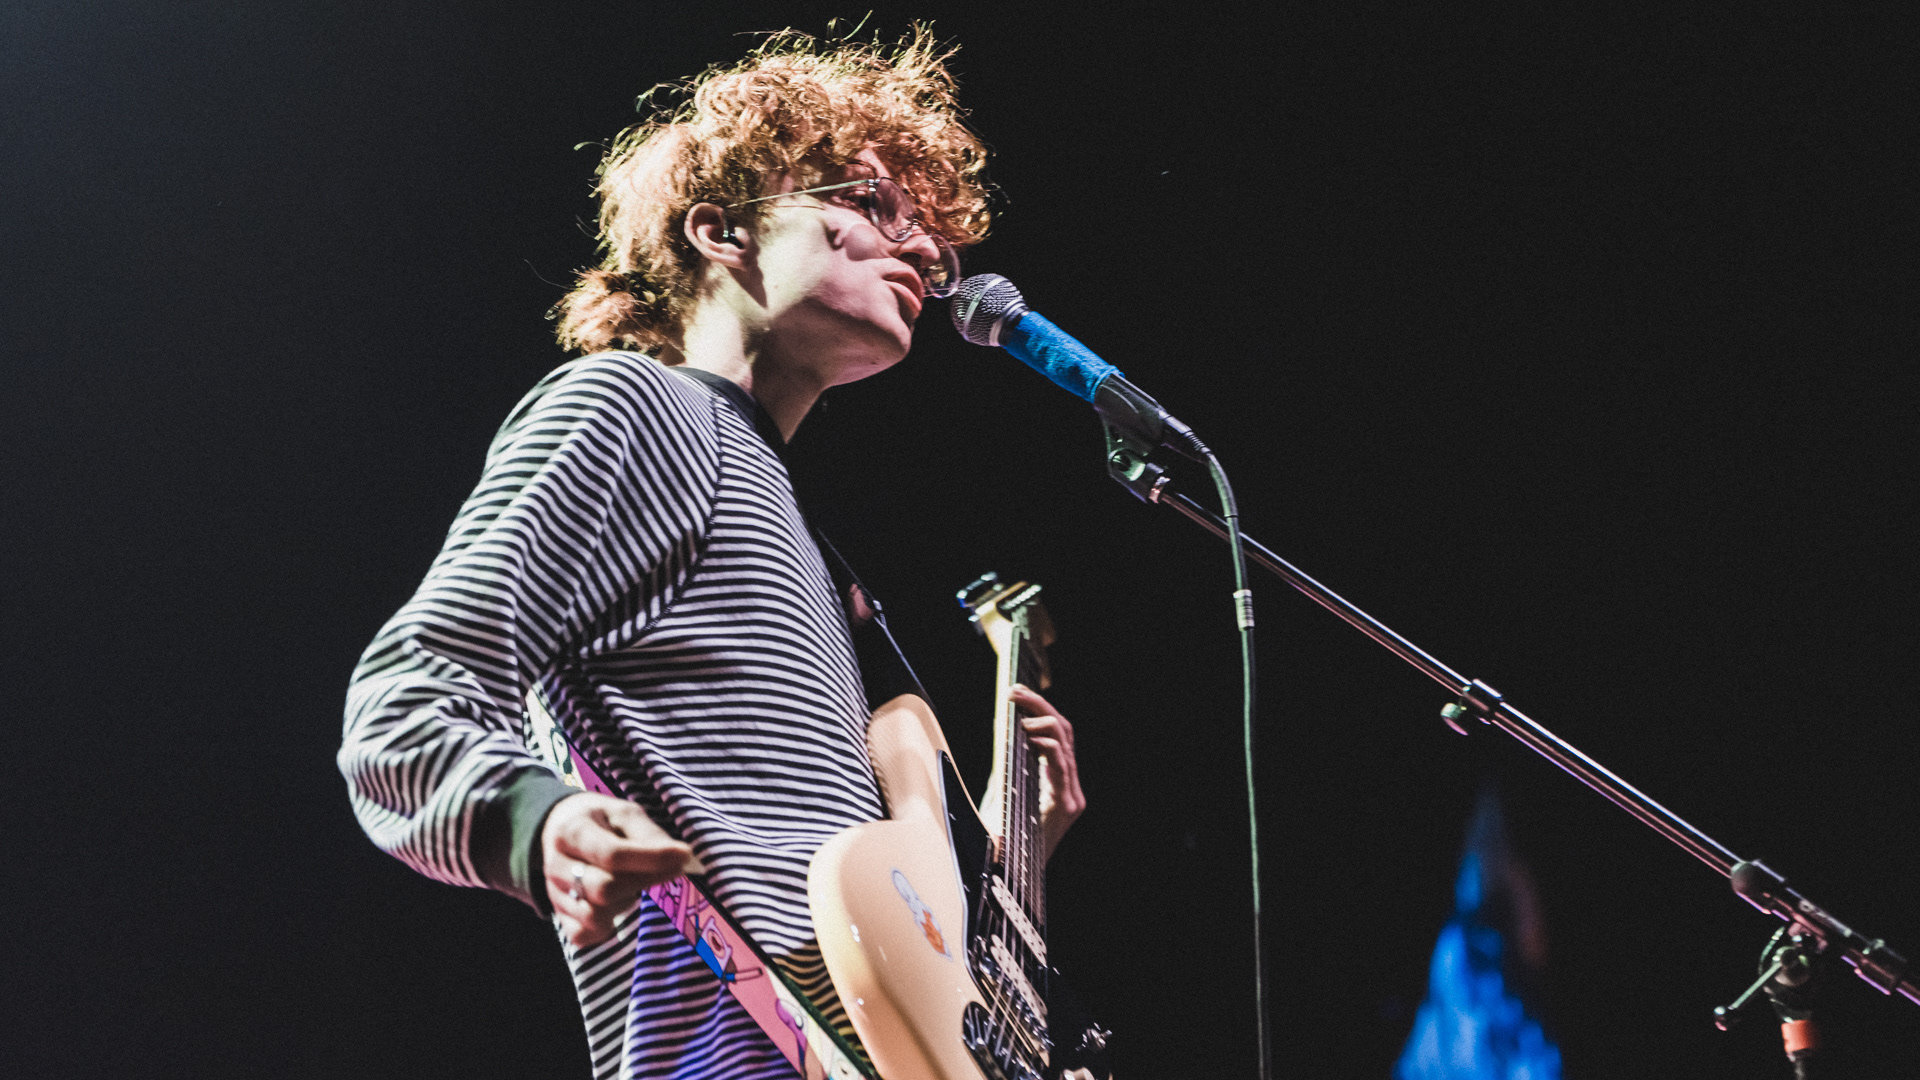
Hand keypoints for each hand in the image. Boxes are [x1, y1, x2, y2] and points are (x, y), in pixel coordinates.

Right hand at [542, 792, 694, 946]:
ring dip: (624, 902)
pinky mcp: (561, 918)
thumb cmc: (600, 821)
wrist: (558, 831)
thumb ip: (650, 836)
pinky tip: (615, 904)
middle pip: (604, 889)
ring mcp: (555, 895)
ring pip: (595, 916)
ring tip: (630, 883)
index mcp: (572, 831)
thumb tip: (685, 859)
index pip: (611, 854)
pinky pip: (585, 935)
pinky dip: (606, 926)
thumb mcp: (624, 814)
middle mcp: (556, 865)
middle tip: (666, 869)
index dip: (652, 859)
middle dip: (643, 881)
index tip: (684, 856)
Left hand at [1011, 684, 1086, 860]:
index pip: (1058, 736)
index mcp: (1058, 783)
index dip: (1041, 710)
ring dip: (1042, 719)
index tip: (1019, 693)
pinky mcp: (1067, 806)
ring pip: (1066, 743)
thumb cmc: (1001, 835)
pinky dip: (1047, 745)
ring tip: (1019, 708)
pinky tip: (1028, 733)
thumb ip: (1009, 764)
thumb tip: (1002, 727)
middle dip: (1041, 706)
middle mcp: (1070, 788)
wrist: (1004, 871)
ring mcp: (1072, 796)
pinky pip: (1062, 766)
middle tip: (1017, 691)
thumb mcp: (1004, 791)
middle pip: (1065, 732)